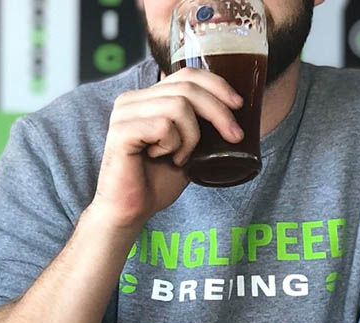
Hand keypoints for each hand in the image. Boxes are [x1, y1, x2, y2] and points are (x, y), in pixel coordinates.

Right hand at [90, 67, 244, 228]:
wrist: (130, 210)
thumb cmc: (156, 182)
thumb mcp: (186, 146)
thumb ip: (198, 123)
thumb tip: (232, 106)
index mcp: (145, 99)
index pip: (186, 74)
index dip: (217, 85)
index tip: (239, 105)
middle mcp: (130, 101)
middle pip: (187, 88)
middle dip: (218, 112)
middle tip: (233, 136)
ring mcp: (123, 115)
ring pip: (178, 106)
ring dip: (191, 137)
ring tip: (182, 157)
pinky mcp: (120, 132)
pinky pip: (163, 126)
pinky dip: (173, 145)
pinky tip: (163, 158)